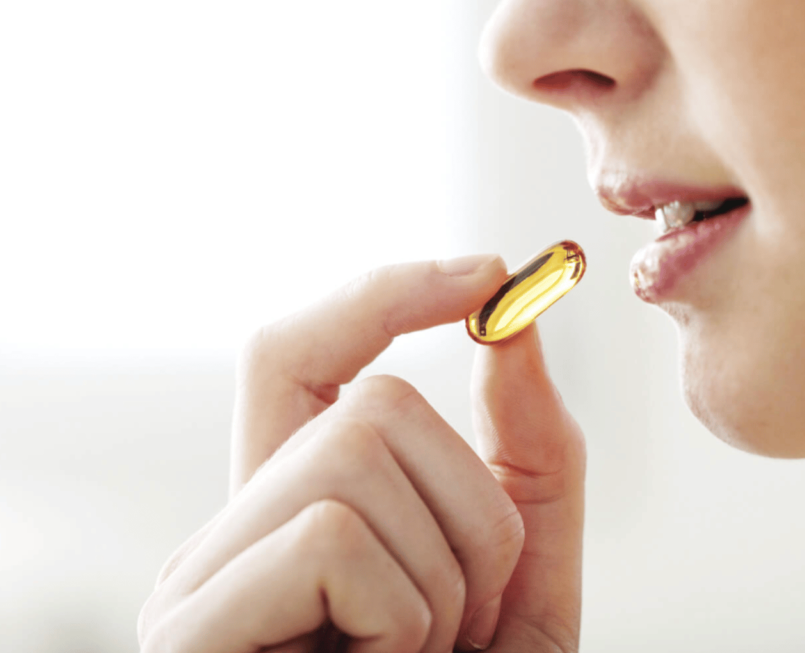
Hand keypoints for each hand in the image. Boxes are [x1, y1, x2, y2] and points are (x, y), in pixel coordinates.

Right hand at [137, 254, 585, 652]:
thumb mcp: (525, 582)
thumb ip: (529, 456)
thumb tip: (515, 328)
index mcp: (296, 515)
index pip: (304, 353)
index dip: (387, 294)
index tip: (489, 271)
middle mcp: (230, 533)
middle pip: (370, 401)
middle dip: (472, 505)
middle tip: (459, 622)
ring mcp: (201, 581)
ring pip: (360, 449)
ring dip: (448, 569)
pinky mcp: (192, 630)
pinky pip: (336, 533)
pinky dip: (405, 613)